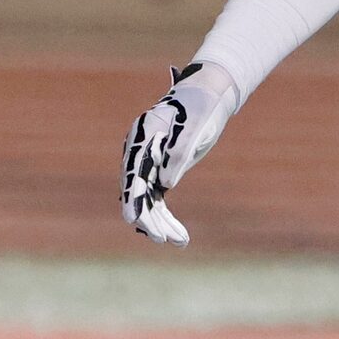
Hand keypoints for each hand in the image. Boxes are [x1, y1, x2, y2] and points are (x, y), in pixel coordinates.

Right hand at [120, 62, 234, 245]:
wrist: (206, 97)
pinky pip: (158, 199)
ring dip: (160, 221)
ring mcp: (148, 162)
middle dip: (148, 216)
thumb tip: (166, 184)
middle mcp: (140, 150)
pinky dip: (167, 216)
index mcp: (143, 135)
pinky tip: (179, 236)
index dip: (132, 196)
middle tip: (162, 238)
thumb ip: (179, 152)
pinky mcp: (159, 171)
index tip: (132, 219)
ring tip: (178, 241)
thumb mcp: (195, 126)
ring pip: (148, 198)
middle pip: (138, 189)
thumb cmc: (200, 106)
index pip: (133, 170)